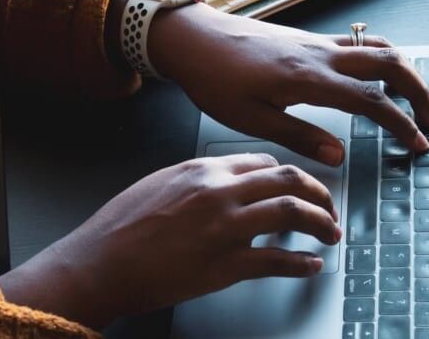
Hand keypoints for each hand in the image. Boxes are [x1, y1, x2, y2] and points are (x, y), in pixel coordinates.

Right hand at [0, 154, 339, 328]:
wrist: (98, 263)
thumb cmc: (120, 227)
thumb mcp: (159, 183)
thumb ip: (197, 180)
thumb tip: (225, 183)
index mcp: (203, 169)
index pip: (264, 162)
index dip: (290, 175)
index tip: (299, 187)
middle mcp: (219, 192)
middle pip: (289, 180)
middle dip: (319, 193)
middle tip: (329, 207)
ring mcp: (224, 228)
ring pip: (292, 213)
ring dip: (321, 223)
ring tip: (330, 233)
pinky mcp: (224, 265)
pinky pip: (277, 261)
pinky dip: (301, 264)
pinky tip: (310, 266)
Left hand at [147, 3, 428, 164]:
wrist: (194, 38)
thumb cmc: (215, 80)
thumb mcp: (251, 120)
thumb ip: (300, 137)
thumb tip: (340, 157)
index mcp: (309, 78)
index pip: (372, 100)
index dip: (400, 123)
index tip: (417, 144)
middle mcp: (321, 54)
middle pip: (389, 63)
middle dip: (419, 90)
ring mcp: (317, 42)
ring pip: (378, 47)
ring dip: (405, 71)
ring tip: (416, 98)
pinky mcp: (309, 39)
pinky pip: (359, 43)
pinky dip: (382, 58)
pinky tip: (380, 77)